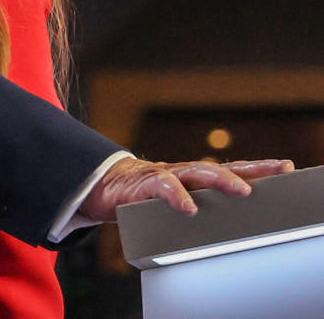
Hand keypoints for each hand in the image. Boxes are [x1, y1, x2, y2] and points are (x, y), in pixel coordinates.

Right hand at [81, 157, 295, 221]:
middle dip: (250, 170)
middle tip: (275, 171)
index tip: (285, 166)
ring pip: (197, 172)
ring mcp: (166, 175)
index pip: (231, 169)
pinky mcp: (145, 184)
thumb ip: (199, 205)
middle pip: (221, 167)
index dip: (258, 167)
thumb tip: (231, 223)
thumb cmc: (145, 196)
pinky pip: (163, 187)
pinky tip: (189, 208)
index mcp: (194, 178)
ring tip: (240, 190)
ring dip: (221, 179)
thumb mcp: (176, 199)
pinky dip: (177, 196)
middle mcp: (184, 172)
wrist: (103, 186)